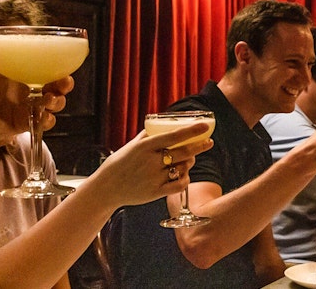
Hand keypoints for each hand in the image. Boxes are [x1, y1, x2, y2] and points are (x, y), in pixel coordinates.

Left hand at [0, 41, 73, 152]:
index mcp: (16, 71)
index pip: (42, 63)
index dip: (56, 62)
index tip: (62, 61)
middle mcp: (26, 87)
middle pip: (54, 83)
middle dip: (65, 83)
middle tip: (64, 83)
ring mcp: (27, 105)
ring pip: (53, 102)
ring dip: (57, 101)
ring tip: (49, 100)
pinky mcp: (25, 122)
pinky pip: (42, 121)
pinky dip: (47, 120)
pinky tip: (42, 118)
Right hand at [89, 125, 213, 206]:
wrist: (106, 187)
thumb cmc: (120, 163)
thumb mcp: (132, 146)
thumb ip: (148, 135)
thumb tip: (162, 124)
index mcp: (145, 146)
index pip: (173, 136)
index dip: (191, 131)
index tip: (205, 126)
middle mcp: (150, 161)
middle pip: (183, 152)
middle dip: (199, 146)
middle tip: (209, 142)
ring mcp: (153, 177)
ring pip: (183, 168)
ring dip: (190, 163)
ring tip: (190, 159)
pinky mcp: (155, 192)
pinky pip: (179, 185)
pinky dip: (185, 179)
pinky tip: (184, 175)